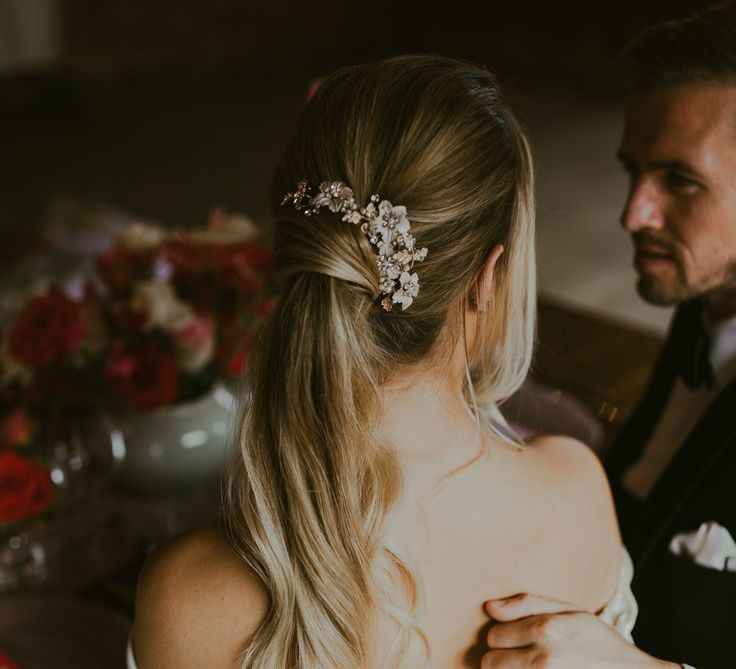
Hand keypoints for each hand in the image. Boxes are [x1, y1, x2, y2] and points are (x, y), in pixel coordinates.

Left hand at [481, 593, 678, 668]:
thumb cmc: (598, 642)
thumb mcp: (569, 611)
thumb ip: (526, 604)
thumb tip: (489, 607)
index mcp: (546, 630)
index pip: (494, 635)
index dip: (504, 637)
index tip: (518, 640)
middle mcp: (544, 660)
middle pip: (491, 662)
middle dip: (501, 659)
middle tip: (521, 658)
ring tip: (527, 667)